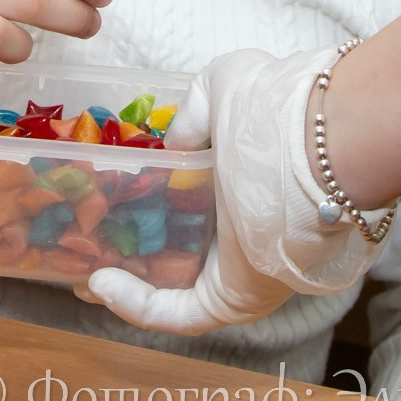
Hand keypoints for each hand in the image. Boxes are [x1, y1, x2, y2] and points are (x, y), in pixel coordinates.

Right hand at [82, 46, 385, 333]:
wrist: (318, 151)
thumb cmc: (276, 110)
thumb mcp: (224, 87)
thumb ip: (194, 111)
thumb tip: (174, 142)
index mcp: (246, 183)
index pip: (195, 200)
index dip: (152, 200)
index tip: (111, 196)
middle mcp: (248, 230)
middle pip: (181, 247)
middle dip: (132, 248)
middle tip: (88, 241)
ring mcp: (243, 269)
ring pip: (174, 288)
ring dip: (126, 283)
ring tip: (82, 270)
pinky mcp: (233, 300)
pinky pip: (178, 313)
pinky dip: (136, 305)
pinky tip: (98, 285)